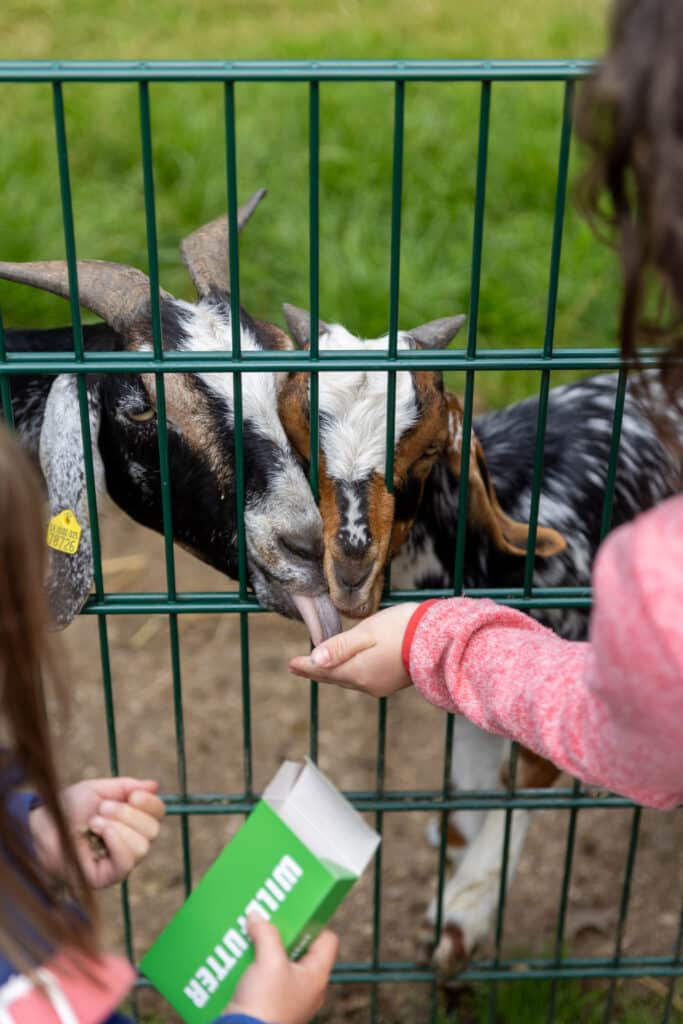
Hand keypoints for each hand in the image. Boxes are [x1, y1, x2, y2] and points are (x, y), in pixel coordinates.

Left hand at [30, 777, 164, 888]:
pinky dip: (116, 841)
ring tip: (94, 822)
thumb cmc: (68, 809)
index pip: (158, 813)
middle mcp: (131, 842)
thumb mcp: (98, 789)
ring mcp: (120, 861)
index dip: (150, 803)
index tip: (132, 795)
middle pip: (153, 829)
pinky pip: (126, 861)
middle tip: (102, 808)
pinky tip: (98, 832)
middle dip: (128, 814)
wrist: (43, 826)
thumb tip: (155, 785)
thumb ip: (127, 787)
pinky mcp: (108, 876)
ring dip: (117, 827)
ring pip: (142, 846)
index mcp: (132, 820)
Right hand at [226, 915, 337, 1023]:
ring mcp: (289, 998)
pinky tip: (241, 957)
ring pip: (280, 963)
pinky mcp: (270, 1005)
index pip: (327, 940)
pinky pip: (265, 978)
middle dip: (282, 934)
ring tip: (251, 935)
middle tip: (268, 920)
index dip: (313, 924)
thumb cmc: (266, 1005)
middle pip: (300, 949)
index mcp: (317, 976)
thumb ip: (266, 933)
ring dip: (265, 948)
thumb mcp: (269, 961)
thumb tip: (257, 916)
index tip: (294, 914)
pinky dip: (255, 966)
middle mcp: (307, 988)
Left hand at [289, 603, 419, 697]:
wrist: (438, 639)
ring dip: (334, 672)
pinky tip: (349, 667)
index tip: (290, 665)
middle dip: (317, 671)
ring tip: (320, 667)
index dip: (306, 667)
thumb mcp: (366, 633)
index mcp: (358, 672)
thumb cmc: (401, 629)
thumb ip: (339, 647)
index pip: (324, 671)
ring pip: (350, 679)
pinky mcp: (392, 681)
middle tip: (298, 667)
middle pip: (336, 677)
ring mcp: (381, 685)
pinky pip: (363, 679)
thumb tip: (314, 661)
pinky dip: (351, 672)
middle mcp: (367, 684)